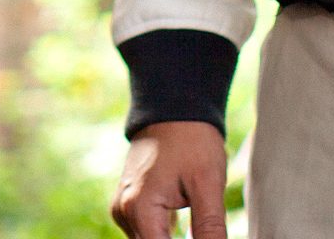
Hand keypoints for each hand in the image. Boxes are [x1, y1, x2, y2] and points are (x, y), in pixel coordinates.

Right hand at [111, 121, 227, 238]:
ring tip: (200, 230)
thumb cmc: (192, 140)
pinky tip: (186, 230)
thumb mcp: (208, 185)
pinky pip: (146, 233)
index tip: (207, 236)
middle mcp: (124, 212)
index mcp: (139, 208)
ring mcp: (123, 209)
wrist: (173, 107)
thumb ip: (210, 229)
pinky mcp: (128, 205)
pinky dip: (165, 237)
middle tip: (206, 231)